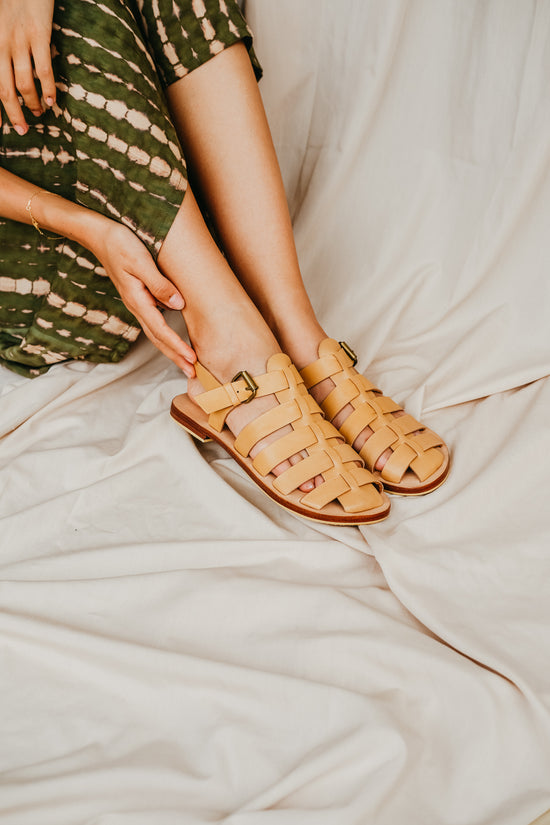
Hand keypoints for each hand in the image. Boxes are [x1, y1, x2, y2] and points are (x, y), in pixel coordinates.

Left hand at [0, 0, 56, 133]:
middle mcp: (0, 44)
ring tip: (39, 112)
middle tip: (23, 129)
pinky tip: (52, 100)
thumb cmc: (10, 3)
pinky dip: (48, 88)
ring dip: (32, 103)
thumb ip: (2, 51)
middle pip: (4, 89)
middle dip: (13, 113)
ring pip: (24, 83)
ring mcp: (19, 40)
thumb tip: (9, 80)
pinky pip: (44, 70)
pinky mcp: (39, 35)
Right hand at [92, 221, 195, 376]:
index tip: (191, 359)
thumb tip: (178, 305)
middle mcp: (136, 306)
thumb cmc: (121, 245)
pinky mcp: (138, 298)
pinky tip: (173, 340)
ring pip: (155, 333)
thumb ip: (160, 285)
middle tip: (191, 373)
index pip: (161, 330)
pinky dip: (165, 336)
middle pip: (157, 339)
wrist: (100, 236)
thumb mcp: (141, 262)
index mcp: (137, 300)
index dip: (177, 346)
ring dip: (170, 350)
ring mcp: (136, 303)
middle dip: (175, 357)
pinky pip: (153, 323)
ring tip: (185, 363)